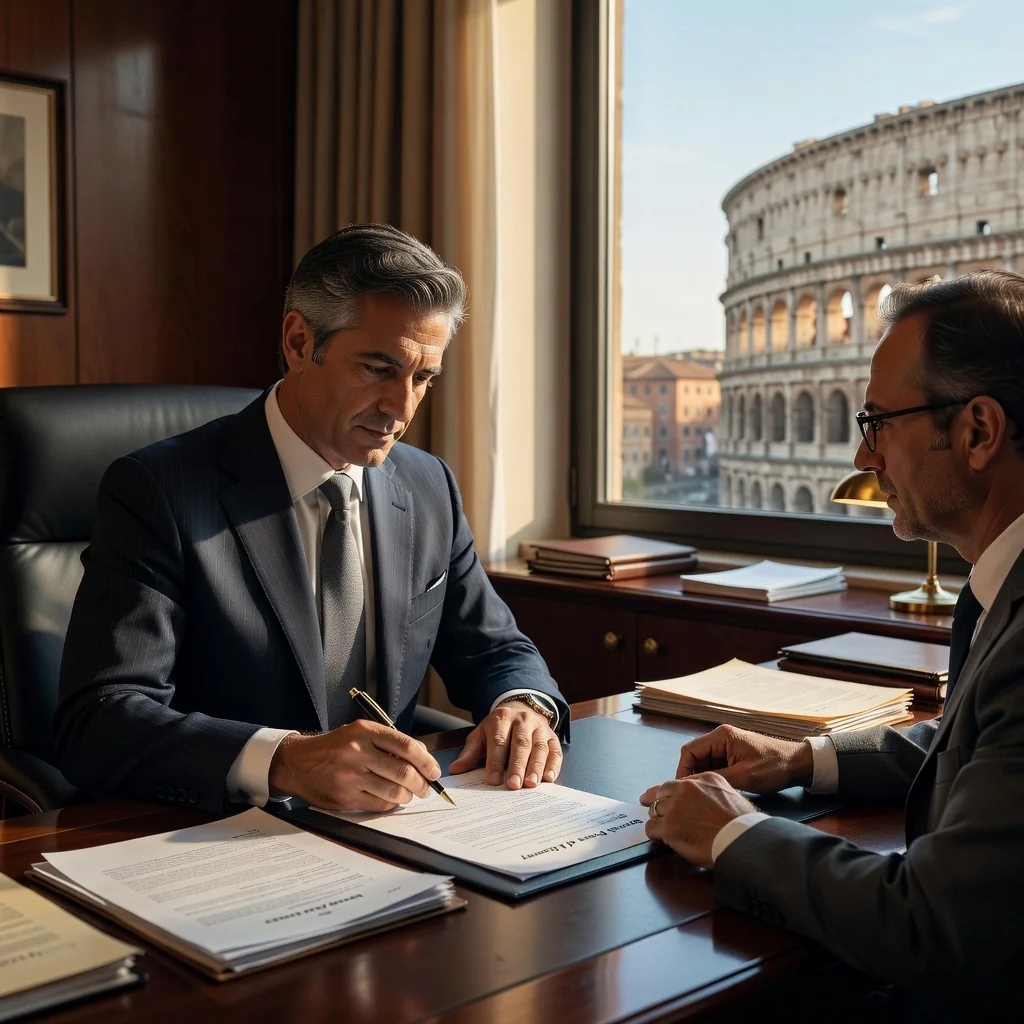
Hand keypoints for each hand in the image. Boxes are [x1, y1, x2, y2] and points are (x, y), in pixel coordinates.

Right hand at [268, 721, 441, 811]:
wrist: (298, 762)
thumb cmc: (335, 747)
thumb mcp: (359, 733)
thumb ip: (388, 742)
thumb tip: (422, 757)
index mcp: (364, 731)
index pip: (406, 746)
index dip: (426, 761)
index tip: (434, 770)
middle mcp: (358, 752)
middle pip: (404, 771)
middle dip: (422, 783)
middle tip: (426, 788)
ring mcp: (350, 776)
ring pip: (394, 791)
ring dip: (408, 796)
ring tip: (410, 794)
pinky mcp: (345, 797)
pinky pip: (379, 804)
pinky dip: (391, 803)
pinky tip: (392, 799)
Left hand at [448, 701, 561, 788]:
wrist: (521, 708)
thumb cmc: (499, 727)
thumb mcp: (481, 734)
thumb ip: (470, 752)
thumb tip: (455, 769)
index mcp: (502, 718)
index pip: (499, 741)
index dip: (495, 761)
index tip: (492, 780)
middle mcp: (523, 721)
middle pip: (521, 744)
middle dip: (517, 765)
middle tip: (513, 785)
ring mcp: (540, 728)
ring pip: (539, 747)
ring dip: (536, 767)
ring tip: (531, 784)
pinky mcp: (552, 736)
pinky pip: (555, 750)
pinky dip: (553, 765)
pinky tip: (549, 778)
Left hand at [640, 774, 757, 868]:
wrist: (741, 840)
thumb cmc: (742, 824)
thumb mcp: (730, 794)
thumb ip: (712, 792)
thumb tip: (703, 801)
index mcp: (703, 779)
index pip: (677, 783)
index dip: (668, 792)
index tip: (658, 795)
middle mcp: (686, 789)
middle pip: (662, 793)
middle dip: (661, 804)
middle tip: (659, 814)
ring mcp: (675, 807)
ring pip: (655, 809)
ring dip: (659, 819)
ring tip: (664, 829)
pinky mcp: (669, 826)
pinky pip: (651, 827)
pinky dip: (654, 834)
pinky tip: (661, 838)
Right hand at [675, 724, 813, 793]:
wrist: (799, 764)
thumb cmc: (774, 767)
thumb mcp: (743, 777)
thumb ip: (715, 779)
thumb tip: (692, 788)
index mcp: (721, 737)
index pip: (689, 751)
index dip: (682, 770)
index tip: (682, 790)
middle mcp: (721, 738)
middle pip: (695, 757)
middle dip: (692, 776)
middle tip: (692, 796)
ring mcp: (728, 747)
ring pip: (704, 763)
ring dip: (704, 779)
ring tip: (705, 796)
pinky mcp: (734, 756)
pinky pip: (716, 767)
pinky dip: (714, 779)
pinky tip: (717, 792)